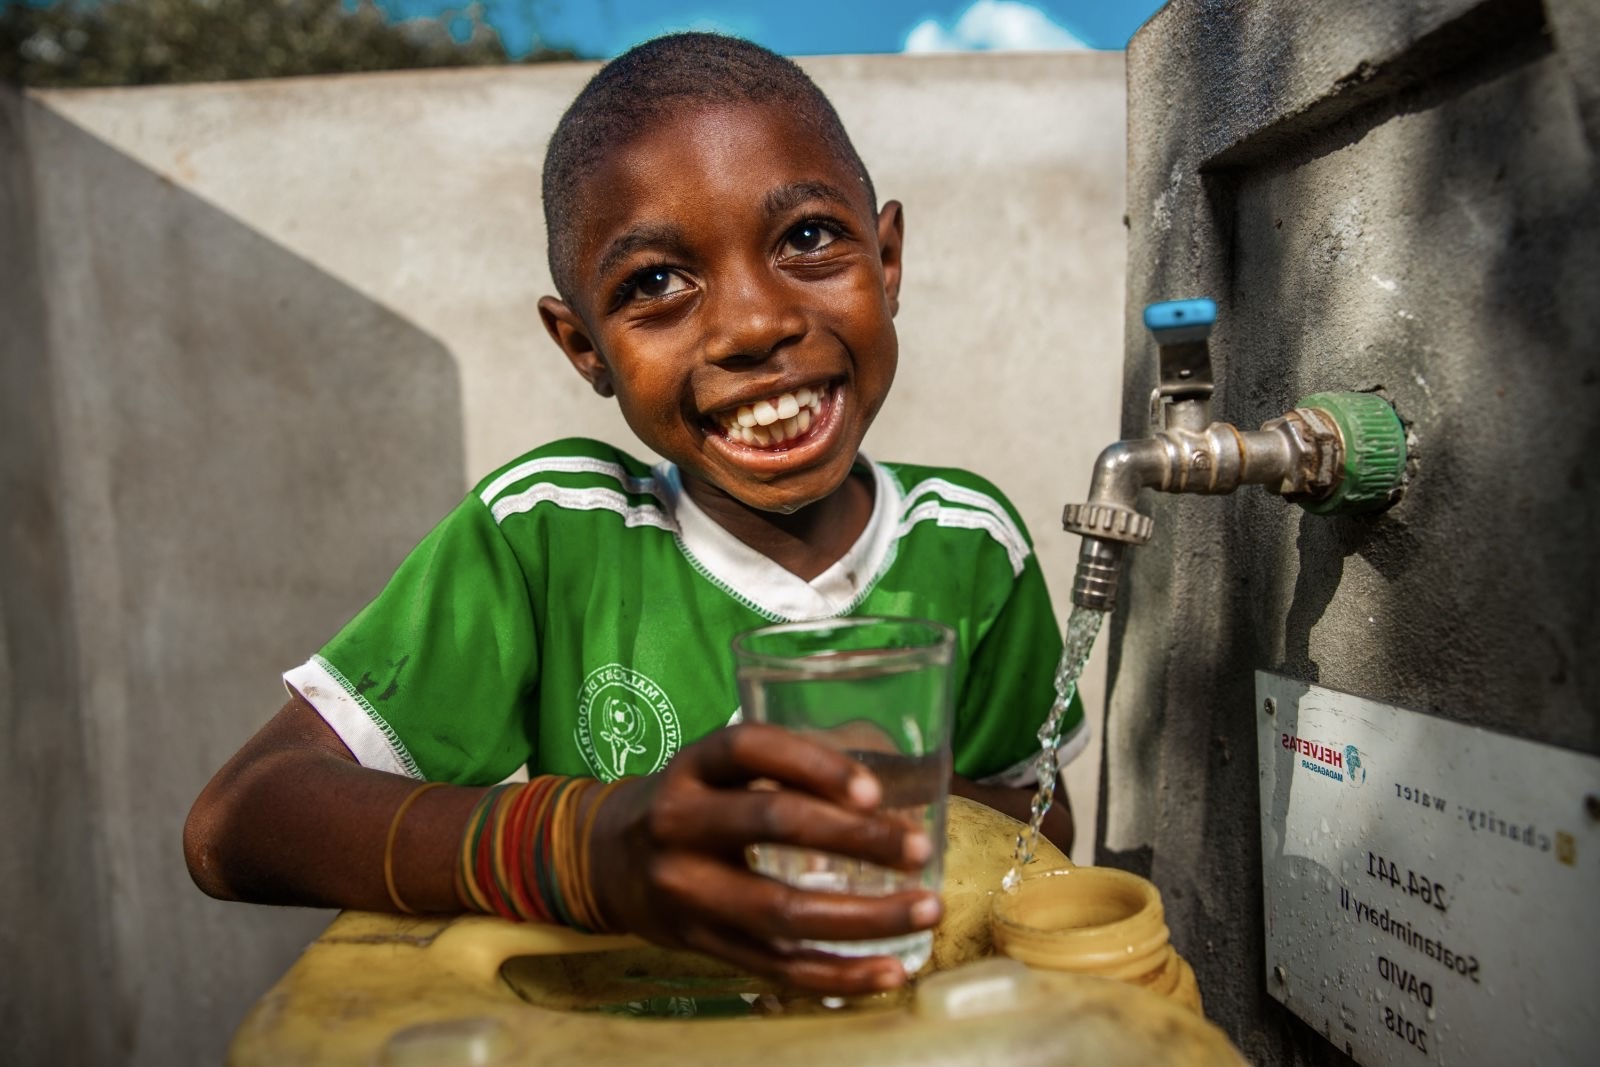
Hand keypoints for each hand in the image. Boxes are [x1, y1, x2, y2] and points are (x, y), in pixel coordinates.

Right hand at [586, 723, 940, 994]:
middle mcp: (680, 822)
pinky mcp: (700, 943)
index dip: (814, 765)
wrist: (604, 861)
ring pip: (780, 909)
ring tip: (925, 908)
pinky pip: (776, 966)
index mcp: (692, 767)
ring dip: (864, 916)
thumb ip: (783, 775)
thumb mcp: (716, 773)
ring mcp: (686, 889)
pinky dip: (838, 974)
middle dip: (855, 838)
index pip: (751, 750)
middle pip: (771, 825)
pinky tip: (888, 969)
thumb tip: (890, 796)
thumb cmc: (690, 806)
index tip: (873, 790)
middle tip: (919, 848)